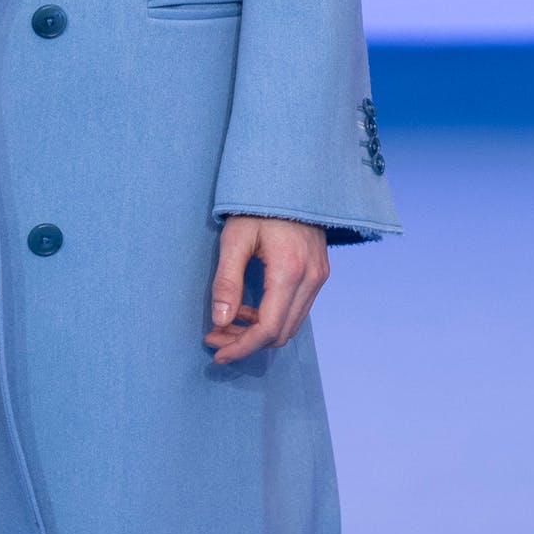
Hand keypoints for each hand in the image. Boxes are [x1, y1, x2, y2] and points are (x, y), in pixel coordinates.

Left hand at [203, 215, 327, 362]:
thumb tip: (219, 321)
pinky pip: (296, 309)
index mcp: (289, 271)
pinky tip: (246, 309)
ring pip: (290, 324)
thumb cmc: (257, 206)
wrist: (291, 181)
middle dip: (246, 342)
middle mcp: (311, 279)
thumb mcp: (234, 238)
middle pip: (280, 332)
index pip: (268, 328)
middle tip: (215, 338)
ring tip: (225, 326)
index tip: (217, 352)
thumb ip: (226, 281)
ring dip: (258, 333)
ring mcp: (318, 277)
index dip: (241, 347)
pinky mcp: (318, 273)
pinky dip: (271, 318)